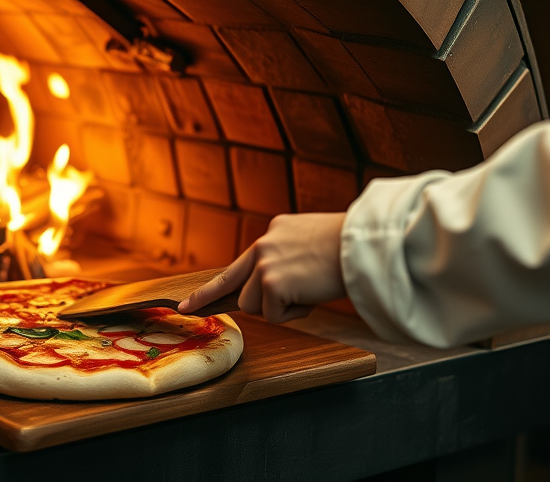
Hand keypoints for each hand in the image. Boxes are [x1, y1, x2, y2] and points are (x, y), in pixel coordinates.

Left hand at [178, 213, 347, 322]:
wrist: (366, 244)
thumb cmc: (350, 248)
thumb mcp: (311, 243)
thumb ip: (287, 259)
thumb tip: (273, 288)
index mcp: (274, 233)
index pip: (239, 263)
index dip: (212, 286)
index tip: (188, 299)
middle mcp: (264, 245)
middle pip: (229, 283)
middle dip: (206, 299)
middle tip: (184, 309)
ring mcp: (265, 264)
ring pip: (252, 305)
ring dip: (277, 308)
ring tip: (307, 292)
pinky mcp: (271, 283)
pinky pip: (272, 315)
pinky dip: (293, 315)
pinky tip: (312, 296)